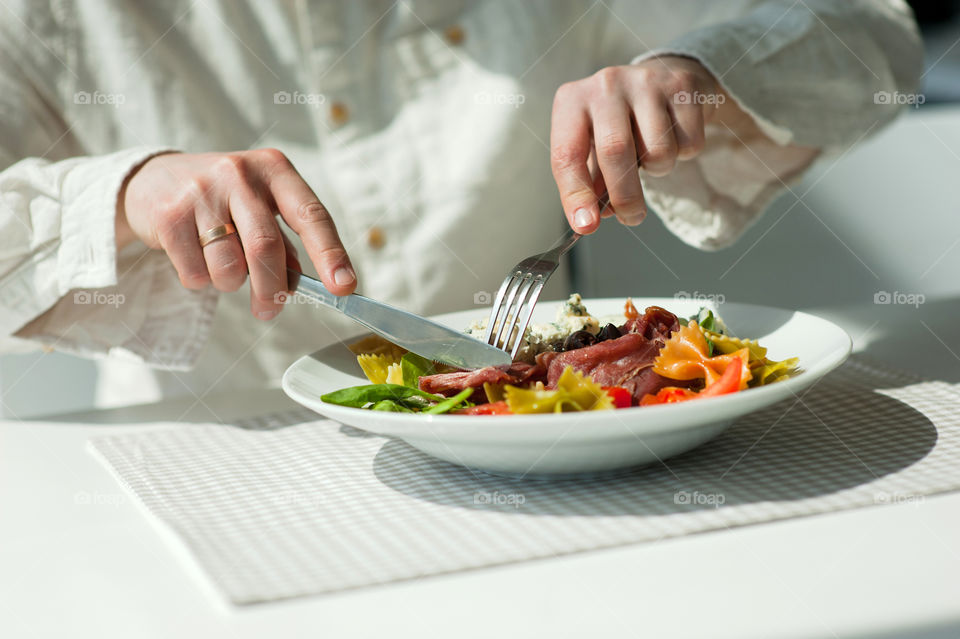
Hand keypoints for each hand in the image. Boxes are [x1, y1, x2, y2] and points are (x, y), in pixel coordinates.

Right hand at [117, 149, 355, 319]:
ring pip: (230, 267)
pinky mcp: (169, 215)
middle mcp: (240, 174)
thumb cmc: (222, 201)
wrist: (151, 180)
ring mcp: (202, 192)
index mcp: (274, 170)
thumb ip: (286, 242)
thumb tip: (309, 285)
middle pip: (266, 247)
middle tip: (270, 310)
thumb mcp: (260, 207)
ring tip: (223, 269)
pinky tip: (194, 258)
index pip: (311, 215)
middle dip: (272, 290)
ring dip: (231, 284)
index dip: (330, 254)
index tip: (344, 286)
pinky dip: (201, 281)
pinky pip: (196, 273)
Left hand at [550, 56, 733, 232]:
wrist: (662, 80)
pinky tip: (673, 135)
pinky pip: (688, 143)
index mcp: (572, 101)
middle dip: (625, 196)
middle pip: (615, 153)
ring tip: (650, 152)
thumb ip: (590, 182)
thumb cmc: (619, 122)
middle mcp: (605, 85)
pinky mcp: (682, 85)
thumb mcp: (593, 146)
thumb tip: (591, 219)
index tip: (586, 225)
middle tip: (631, 218)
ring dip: (658, 169)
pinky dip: (683, 153)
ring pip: (658, 152)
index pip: (567, 155)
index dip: (576, 195)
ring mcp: (645, 81)